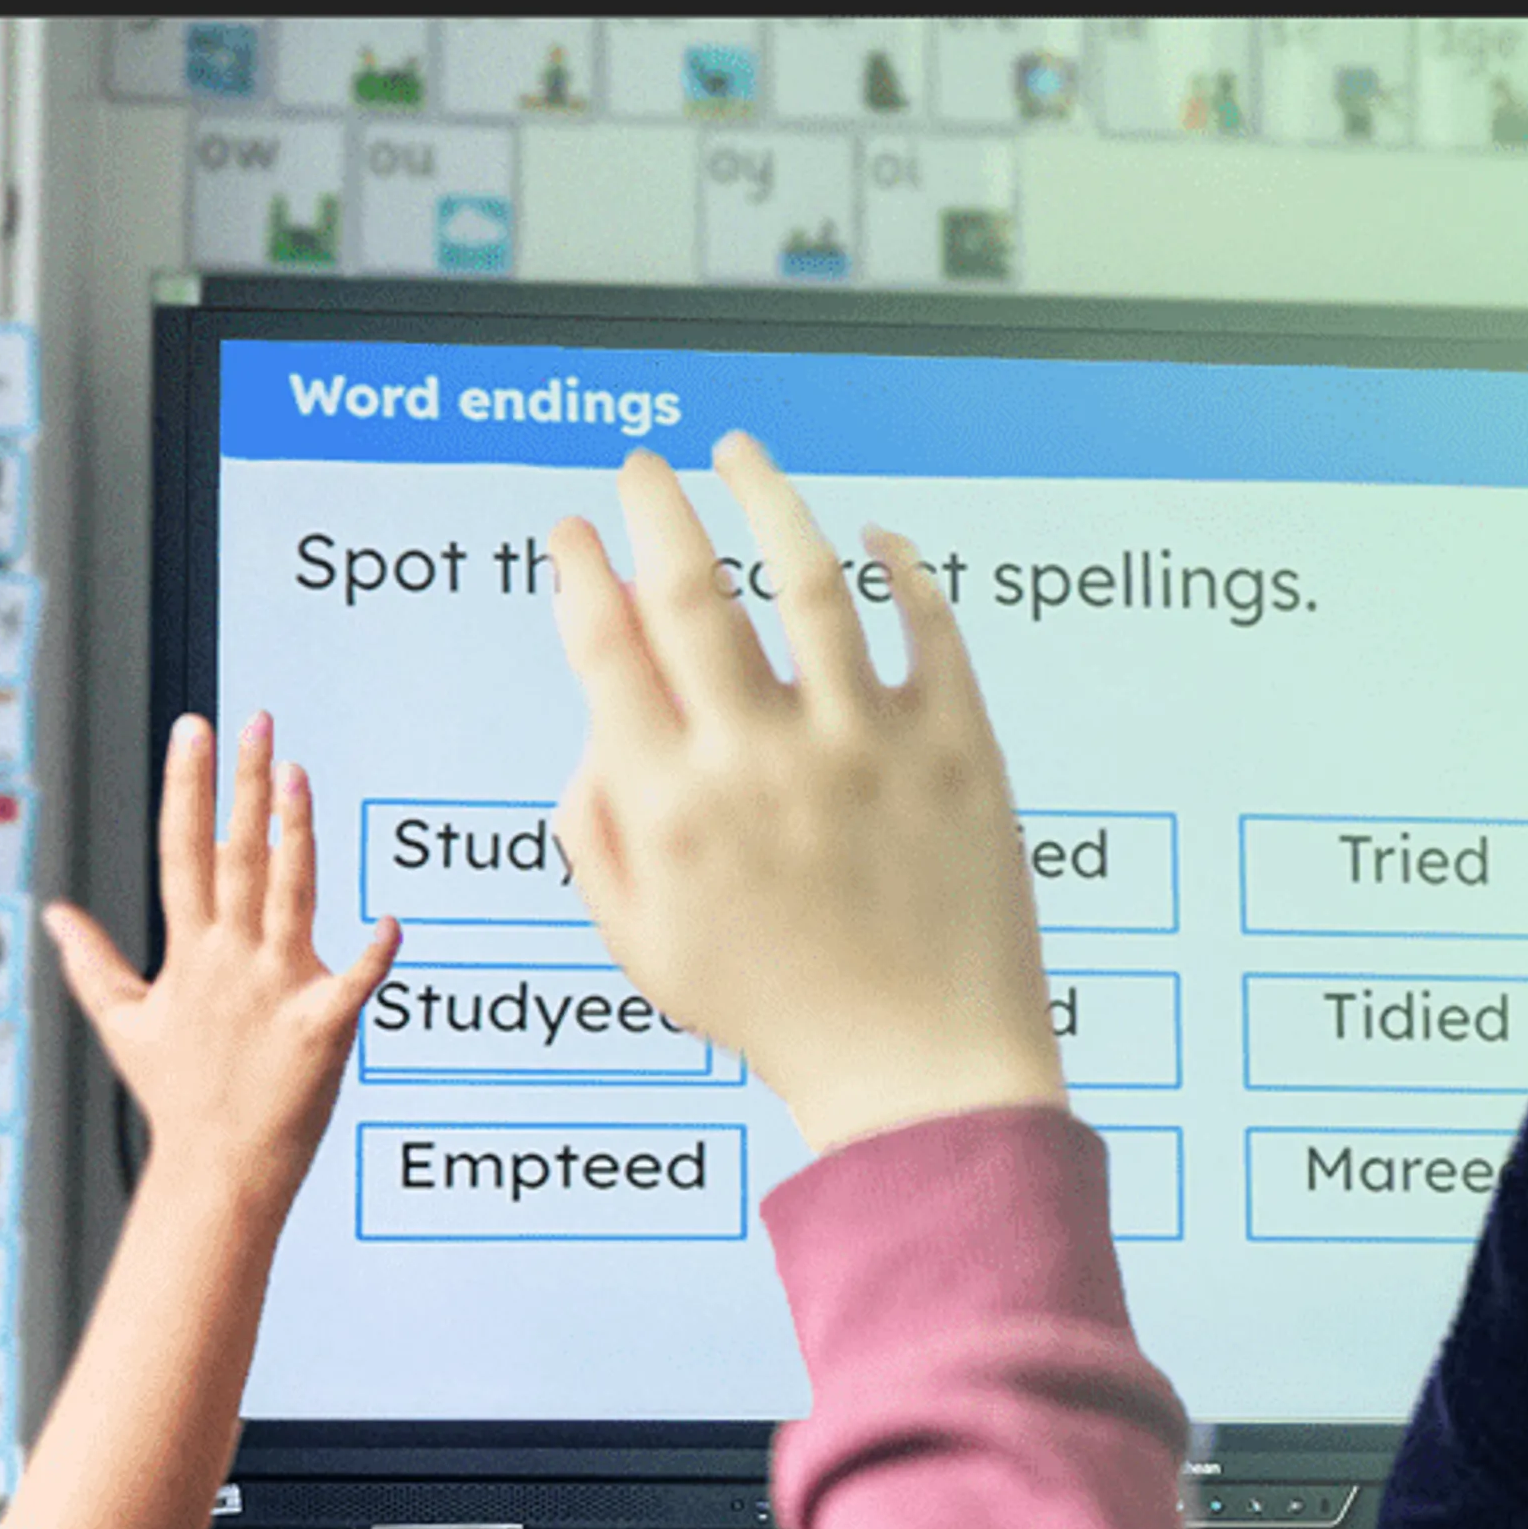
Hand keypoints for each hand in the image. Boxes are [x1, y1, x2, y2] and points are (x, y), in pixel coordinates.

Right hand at [43, 714, 402, 1206]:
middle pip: (238, 857)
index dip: (188, 788)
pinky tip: (392, 920)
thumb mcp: (125, 1024)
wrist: (220, 1169)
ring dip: (298, 837)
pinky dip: (374, 957)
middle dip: (244, 786)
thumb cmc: (178, 1095)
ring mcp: (277, 992)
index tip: (194, 730)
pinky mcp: (323, 1030)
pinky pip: (354, 985)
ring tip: (300, 775)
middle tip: (256, 721)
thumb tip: (53, 913)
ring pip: (290, 899)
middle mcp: (232, 962)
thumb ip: (92, 962)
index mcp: (189, 954)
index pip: (184, 852)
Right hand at [547, 438, 1063, 1156]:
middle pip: (690, 588)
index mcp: (671, 808)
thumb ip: (597, 828)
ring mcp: (866, 748)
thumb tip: (596, 722)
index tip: (571, 532)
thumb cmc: (779, 1014)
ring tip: (741, 455)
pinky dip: (901, 566)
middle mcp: (760, 762)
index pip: (604, 647)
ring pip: (807, 575)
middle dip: (653, 507)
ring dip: (767, 496)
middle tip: (640, 467)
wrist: (921, 1073)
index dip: (577, 570)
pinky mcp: (956, 751)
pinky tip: (877, 536)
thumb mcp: (646, 943)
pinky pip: (928, 626)